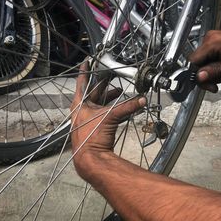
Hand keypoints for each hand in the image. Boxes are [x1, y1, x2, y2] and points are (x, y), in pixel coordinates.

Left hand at [70, 61, 145, 177]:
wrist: (91, 158)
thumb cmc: (91, 137)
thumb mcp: (110, 117)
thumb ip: (128, 107)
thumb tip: (141, 100)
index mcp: (80, 104)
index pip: (82, 82)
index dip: (85, 70)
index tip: (87, 62)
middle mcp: (82, 110)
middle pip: (94, 92)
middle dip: (104, 84)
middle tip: (111, 76)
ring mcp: (87, 119)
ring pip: (99, 103)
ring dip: (109, 97)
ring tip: (119, 92)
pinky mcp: (94, 127)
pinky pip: (103, 113)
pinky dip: (111, 109)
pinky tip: (119, 108)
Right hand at [189, 30, 220, 91]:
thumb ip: (214, 71)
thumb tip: (199, 77)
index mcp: (212, 43)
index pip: (193, 62)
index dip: (198, 76)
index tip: (208, 84)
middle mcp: (210, 38)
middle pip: (198, 62)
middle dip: (207, 75)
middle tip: (218, 83)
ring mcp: (214, 38)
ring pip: (204, 60)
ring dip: (212, 71)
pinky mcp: (218, 40)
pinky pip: (210, 56)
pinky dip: (215, 65)